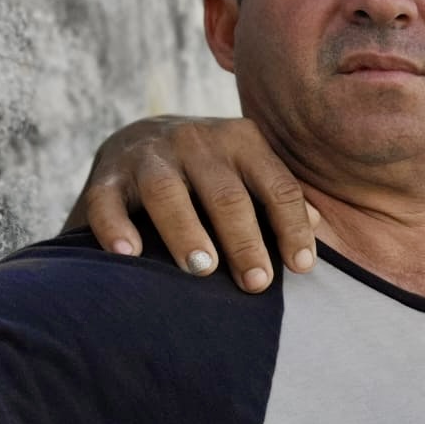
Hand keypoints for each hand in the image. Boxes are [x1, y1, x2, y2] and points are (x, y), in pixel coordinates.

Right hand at [66, 115, 316, 291]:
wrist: (138, 140)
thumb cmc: (211, 172)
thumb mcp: (248, 170)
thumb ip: (278, 195)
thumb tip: (318, 225)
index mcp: (243, 141)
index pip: (277, 187)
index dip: (292, 227)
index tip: (301, 268)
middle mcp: (197, 141)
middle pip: (226, 195)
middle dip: (243, 240)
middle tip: (256, 283)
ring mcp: (149, 155)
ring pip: (167, 193)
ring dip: (186, 232)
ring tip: (202, 270)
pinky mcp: (106, 175)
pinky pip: (107, 201)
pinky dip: (116, 227)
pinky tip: (129, 254)